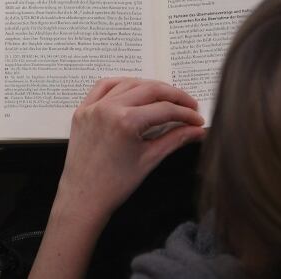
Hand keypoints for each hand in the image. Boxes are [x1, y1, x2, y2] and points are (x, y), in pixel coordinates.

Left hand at [56, 77, 205, 222]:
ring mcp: (93, 107)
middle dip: (174, 96)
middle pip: (149, 89)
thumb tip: (198, 130)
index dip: (186, 113)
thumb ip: (176, 139)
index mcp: (126, 121)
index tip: (197, 119)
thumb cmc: (115, 184)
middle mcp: (108, 108)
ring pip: (128, 83)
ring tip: (166, 97)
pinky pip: (103, 87)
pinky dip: (121, 84)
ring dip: (149, 86)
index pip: (165, 109)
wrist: (83, 197)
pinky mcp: (82, 110)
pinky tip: (134, 89)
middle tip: (189, 105)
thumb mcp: (150, 159)